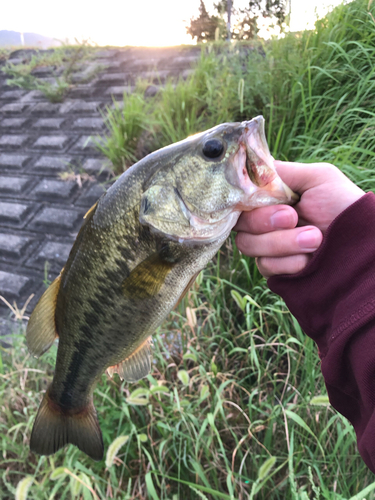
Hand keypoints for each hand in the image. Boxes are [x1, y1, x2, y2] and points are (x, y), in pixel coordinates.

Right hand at [234, 161, 364, 277]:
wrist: (361, 244)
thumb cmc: (343, 206)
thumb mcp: (318, 177)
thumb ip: (282, 172)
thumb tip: (250, 170)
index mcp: (271, 199)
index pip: (240, 199)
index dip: (244, 202)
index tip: (262, 200)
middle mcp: (265, 222)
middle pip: (240, 224)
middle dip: (266, 221)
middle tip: (294, 217)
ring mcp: (268, 247)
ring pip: (249, 245)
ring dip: (282, 242)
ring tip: (315, 238)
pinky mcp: (275, 270)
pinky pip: (264, 266)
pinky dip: (288, 262)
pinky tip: (308, 259)